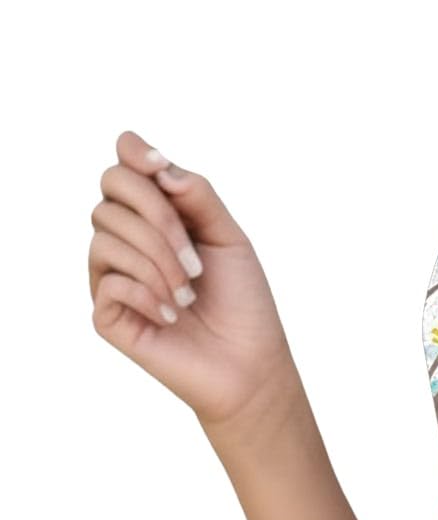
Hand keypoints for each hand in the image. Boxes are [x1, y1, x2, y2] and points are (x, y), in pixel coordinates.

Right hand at [89, 128, 303, 447]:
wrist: (250, 366)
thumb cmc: (243, 303)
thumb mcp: (230, 239)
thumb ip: (198, 197)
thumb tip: (160, 166)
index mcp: (156, 214)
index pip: (125, 163)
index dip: (134, 153)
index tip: (161, 167)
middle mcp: (127, 237)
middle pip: (113, 189)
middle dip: (159, 219)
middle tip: (198, 264)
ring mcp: (112, 273)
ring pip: (106, 234)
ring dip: (159, 264)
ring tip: (190, 298)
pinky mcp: (106, 313)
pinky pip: (110, 282)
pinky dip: (148, 295)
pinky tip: (173, 317)